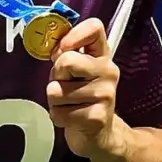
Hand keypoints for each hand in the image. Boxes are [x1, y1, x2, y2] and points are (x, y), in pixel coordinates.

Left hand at [46, 18, 121, 159]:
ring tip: (68, 103)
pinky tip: (70, 117)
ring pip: (57, 90)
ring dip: (55, 100)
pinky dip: (57, 117)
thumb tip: (54, 48)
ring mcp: (105, 95)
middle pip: (67, 60)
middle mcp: (108, 71)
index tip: (62, 48)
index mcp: (102, 55)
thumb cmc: (80, 96)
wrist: (101, 134)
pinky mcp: (97, 117)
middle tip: (64, 84)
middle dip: (55, 75)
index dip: (73, 34)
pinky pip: (59, 112)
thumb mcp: (74, 71)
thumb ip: (65, 55)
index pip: (94, 28)